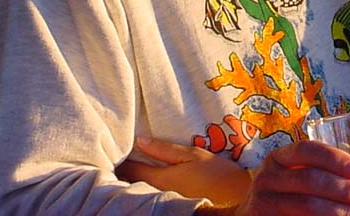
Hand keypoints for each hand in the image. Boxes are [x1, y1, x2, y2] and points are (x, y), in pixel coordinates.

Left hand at [117, 137, 250, 204]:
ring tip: (126, 169)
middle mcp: (157, 194)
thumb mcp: (193, 154)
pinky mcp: (172, 207)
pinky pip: (151, 197)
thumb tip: (139, 140)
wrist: (237, 200)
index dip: (120, 160)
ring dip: (131, 181)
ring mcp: (164, 203)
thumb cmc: (217, 175)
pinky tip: (145, 182)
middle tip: (115, 158)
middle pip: (130, 183)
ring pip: (140, 191)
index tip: (112, 149)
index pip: (129, 170)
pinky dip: (144, 189)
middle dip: (122, 173)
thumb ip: (164, 149)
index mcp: (160, 179)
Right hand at [234, 140, 349, 215]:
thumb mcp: (296, 179)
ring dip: (343, 214)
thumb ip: (324, 177)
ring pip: (307, 207)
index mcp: (279, 159)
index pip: (306, 150)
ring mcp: (261, 204)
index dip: (334, 158)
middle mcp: (267, 178)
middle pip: (311, 181)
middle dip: (348, 191)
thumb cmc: (286, 197)